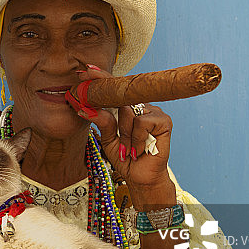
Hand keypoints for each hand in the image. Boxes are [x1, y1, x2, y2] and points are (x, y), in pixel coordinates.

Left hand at [72, 65, 174, 205]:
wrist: (140, 177)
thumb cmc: (125, 157)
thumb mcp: (108, 139)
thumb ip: (102, 122)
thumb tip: (85, 108)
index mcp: (128, 107)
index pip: (114, 88)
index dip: (101, 78)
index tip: (85, 71)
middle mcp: (141, 106)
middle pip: (121, 99)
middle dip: (114, 118)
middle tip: (115, 137)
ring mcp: (154, 111)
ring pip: (128, 112)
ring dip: (125, 135)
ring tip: (130, 149)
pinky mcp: (163, 120)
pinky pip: (140, 122)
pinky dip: (136, 138)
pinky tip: (139, 150)